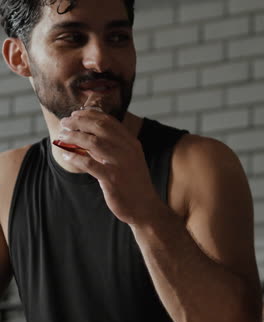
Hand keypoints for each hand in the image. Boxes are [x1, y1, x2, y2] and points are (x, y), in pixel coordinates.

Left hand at [58, 109, 160, 225]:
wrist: (145, 207)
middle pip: (99, 127)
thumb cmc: (133, 182)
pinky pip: (89, 164)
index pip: (109, 121)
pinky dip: (74, 157)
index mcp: (131, 142)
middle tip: (64, 122)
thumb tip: (87, 136)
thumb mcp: (128, 159)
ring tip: (62, 136)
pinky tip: (65, 155)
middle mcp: (127, 150)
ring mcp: (120, 164)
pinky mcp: (112, 179)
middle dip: (79, 122)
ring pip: (93, 142)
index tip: (75, 114)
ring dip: (74, 136)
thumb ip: (112, 147)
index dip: (89, 115)